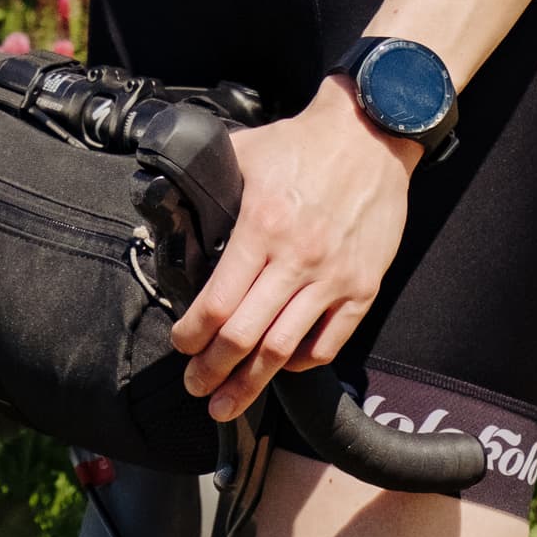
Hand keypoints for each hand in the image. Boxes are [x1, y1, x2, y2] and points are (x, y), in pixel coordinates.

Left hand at [168, 80, 418, 422]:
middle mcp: (297, 259)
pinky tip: (282, 366)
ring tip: (227, 401)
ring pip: (284, 350)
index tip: (180, 344)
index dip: (192, 334)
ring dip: (251, 383)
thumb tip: (166, 201)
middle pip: (246, 336)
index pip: (218, 302)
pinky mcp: (362, 287)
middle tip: (195, 386)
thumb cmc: (303, 143)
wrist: (370, 134)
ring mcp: (333, 278)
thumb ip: (206, 181)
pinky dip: (302, 363)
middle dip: (212, 370)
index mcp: (262, 227)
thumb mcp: (243, 152)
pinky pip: (329, 342)